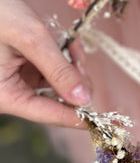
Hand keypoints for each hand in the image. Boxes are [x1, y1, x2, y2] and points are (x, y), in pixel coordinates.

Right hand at [0, 0, 91, 126]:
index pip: (48, 114)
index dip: (78, 118)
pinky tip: (67, 42)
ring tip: (72, 44)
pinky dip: (63, 58)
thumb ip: (58, 70)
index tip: (105, 124)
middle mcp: (9, 93)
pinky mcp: (21, 69)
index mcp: (4, 95)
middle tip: (80, 58)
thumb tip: (83, 100)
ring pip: (57, 85)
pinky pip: (50, 71)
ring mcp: (16, 81)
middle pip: (56, 100)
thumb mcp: (31, 38)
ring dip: (71, 66)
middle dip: (75, 80)